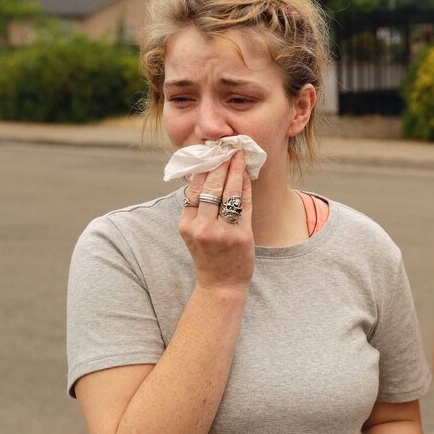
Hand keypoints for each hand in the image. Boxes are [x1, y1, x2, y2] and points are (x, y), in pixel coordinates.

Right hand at [181, 150, 253, 290]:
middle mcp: (202, 227)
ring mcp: (222, 232)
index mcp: (186, 224)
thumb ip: (197, 209)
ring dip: (234, 170)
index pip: (194, 188)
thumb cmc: (209, 256)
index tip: (209, 153)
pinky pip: (245, 204)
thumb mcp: (194, 233)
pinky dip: (246, 187)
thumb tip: (205, 177)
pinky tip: (247, 175)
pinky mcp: (241, 236)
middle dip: (220, 164)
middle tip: (227, 147)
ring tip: (238, 155)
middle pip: (211, 186)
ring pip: (229, 192)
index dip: (203, 168)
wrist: (221, 285)